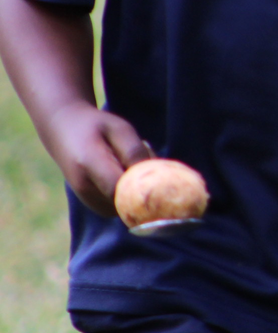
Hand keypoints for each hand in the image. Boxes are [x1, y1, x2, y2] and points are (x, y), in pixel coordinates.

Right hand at [45, 102, 151, 216]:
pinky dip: (128, 194)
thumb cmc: (96, 126)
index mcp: (89, 164)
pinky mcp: (90, 202)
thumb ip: (134, 152)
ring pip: (123, 206)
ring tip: (133, 164)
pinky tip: (126, 173)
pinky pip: (118, 206)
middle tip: (148, 161)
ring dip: (136, 192)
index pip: (119, 188)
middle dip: (144, 188)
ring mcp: (85, 197)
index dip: (143, 189)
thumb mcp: (119, 129)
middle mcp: (83, 186)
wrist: (62, 129)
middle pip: (125, 201)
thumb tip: (152, 177)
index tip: (160, 177)